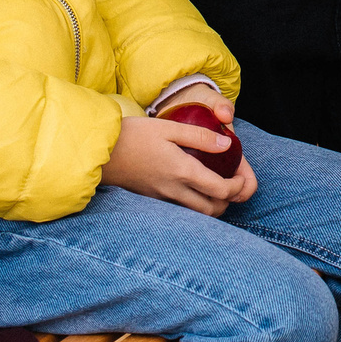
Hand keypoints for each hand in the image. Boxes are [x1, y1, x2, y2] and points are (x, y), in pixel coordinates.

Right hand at [103, 110, 254, 211]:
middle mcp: (173, 190)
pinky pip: (180, 210)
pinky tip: (194, 190)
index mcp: (182, 171)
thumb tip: (227, 144)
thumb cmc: (133, 135)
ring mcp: (161, 199)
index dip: (237, 187)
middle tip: (232, 186)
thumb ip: (199, 136)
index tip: (241, 176)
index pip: (220, 190)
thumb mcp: (168, 127)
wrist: (99, 153)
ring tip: (217, 189)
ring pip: (196, 214)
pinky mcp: (152, 200)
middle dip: (228, 202)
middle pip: (211, 210)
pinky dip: (194, 206)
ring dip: (212, 206)